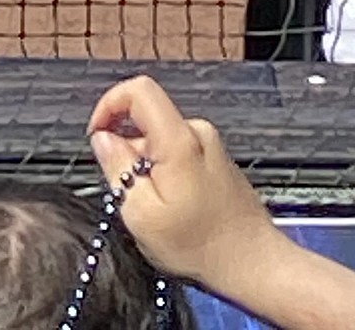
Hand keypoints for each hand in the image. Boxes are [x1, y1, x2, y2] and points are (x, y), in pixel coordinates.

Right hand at [88, 75, 278, 296]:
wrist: (256, 265)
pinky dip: (164, 169)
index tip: (98, 135)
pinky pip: (178, 149)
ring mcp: (211, 145)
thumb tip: (102, 138)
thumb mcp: (142, 214)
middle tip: (127, 189)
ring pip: (160, 136)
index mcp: (179, 140)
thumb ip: (117, 168)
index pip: (138, 89)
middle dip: (127, 146)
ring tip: (154, 204)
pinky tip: (173, 206)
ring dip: (145, 162)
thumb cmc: (201, 246)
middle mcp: (198, 133)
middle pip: (147, 116)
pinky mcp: (217, 160)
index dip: (109, 104)